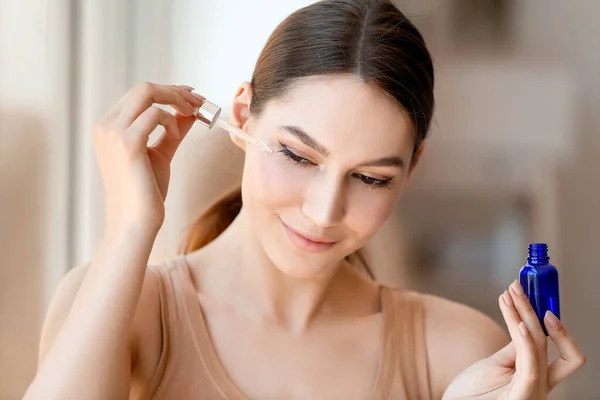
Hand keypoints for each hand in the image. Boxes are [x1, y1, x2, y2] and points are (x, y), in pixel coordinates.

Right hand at [92, 82, 203, 230]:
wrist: (137, 221)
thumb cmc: (146, 192)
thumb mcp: (160, 153)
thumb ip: (172, 130)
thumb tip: (190, 111)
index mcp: (108, 127)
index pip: (138, 95)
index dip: (168, 91)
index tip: (191, 96)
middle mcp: (105, 126)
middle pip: (143, 88)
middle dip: (175, 91)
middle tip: (198, 101)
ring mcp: (113, 132)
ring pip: (147, 92)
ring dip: (177, 100)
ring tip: (192, 115)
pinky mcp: (127, 142)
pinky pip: (155, 114)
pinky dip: (171, 121)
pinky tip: (174, 136)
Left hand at [443, 280, 585, 399]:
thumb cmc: (472, 393)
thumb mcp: (495, 365)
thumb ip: (515, 349)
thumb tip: (525, 324)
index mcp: (537, 378)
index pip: (562, 353)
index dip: (558, 329)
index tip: (539, 301)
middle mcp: (540, 386)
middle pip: (551, 344)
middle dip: (536, 310)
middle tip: (518, 287)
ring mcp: (532, 393)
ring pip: (538, 346)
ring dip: (523, 314)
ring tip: (508, 294)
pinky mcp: (520, 398)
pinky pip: (530, 367)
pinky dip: (527, 342)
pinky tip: (518, 323)